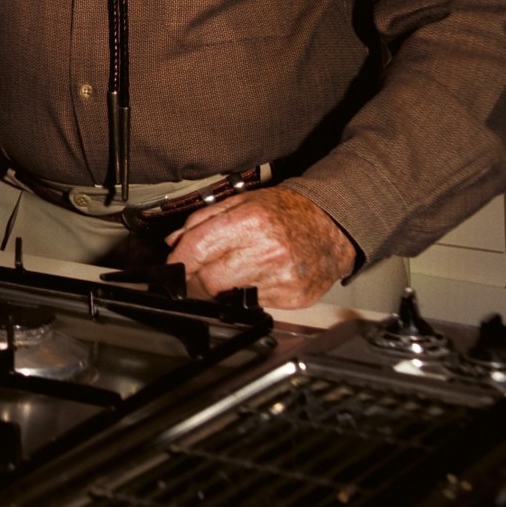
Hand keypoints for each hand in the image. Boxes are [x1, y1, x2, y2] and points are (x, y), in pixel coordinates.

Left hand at [167, 185, 355, 309]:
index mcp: (250, 222)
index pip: (199, 248)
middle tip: (197, 273)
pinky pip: (254, 305)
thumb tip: (174, 242)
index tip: (173, 264)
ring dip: (220, 289)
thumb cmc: (286, 211)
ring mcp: (282, 279)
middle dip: (196, 279)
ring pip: (229, 298)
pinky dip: (246, 295)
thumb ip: (202, 220)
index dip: (179, 260)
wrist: (332, 226)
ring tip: (229, 272)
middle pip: (210, 280)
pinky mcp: (294, 299)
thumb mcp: (241, 202)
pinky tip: (255, 278)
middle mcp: (267, 252)